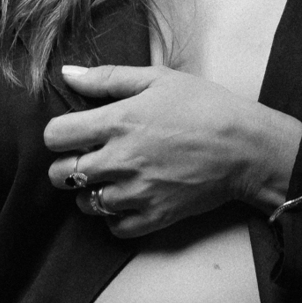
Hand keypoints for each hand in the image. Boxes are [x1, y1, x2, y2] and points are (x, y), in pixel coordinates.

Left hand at [44, 64, 301, 237]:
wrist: (247, 147)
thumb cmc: (205, 106)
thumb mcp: (158, 78)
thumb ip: (108, 77)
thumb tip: (67, 74)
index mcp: (117, 122)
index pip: (55, 136)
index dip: (59, 133)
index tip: (73, 132)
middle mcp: (120, 160)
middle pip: (60, 175)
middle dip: (67, 165)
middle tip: (88, 157)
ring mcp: (136, 193)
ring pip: (85, 203)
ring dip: (91, 191)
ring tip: (111, 177)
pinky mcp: (154, 217)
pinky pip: (114, 227)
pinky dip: (115, 216)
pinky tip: (129, 198)